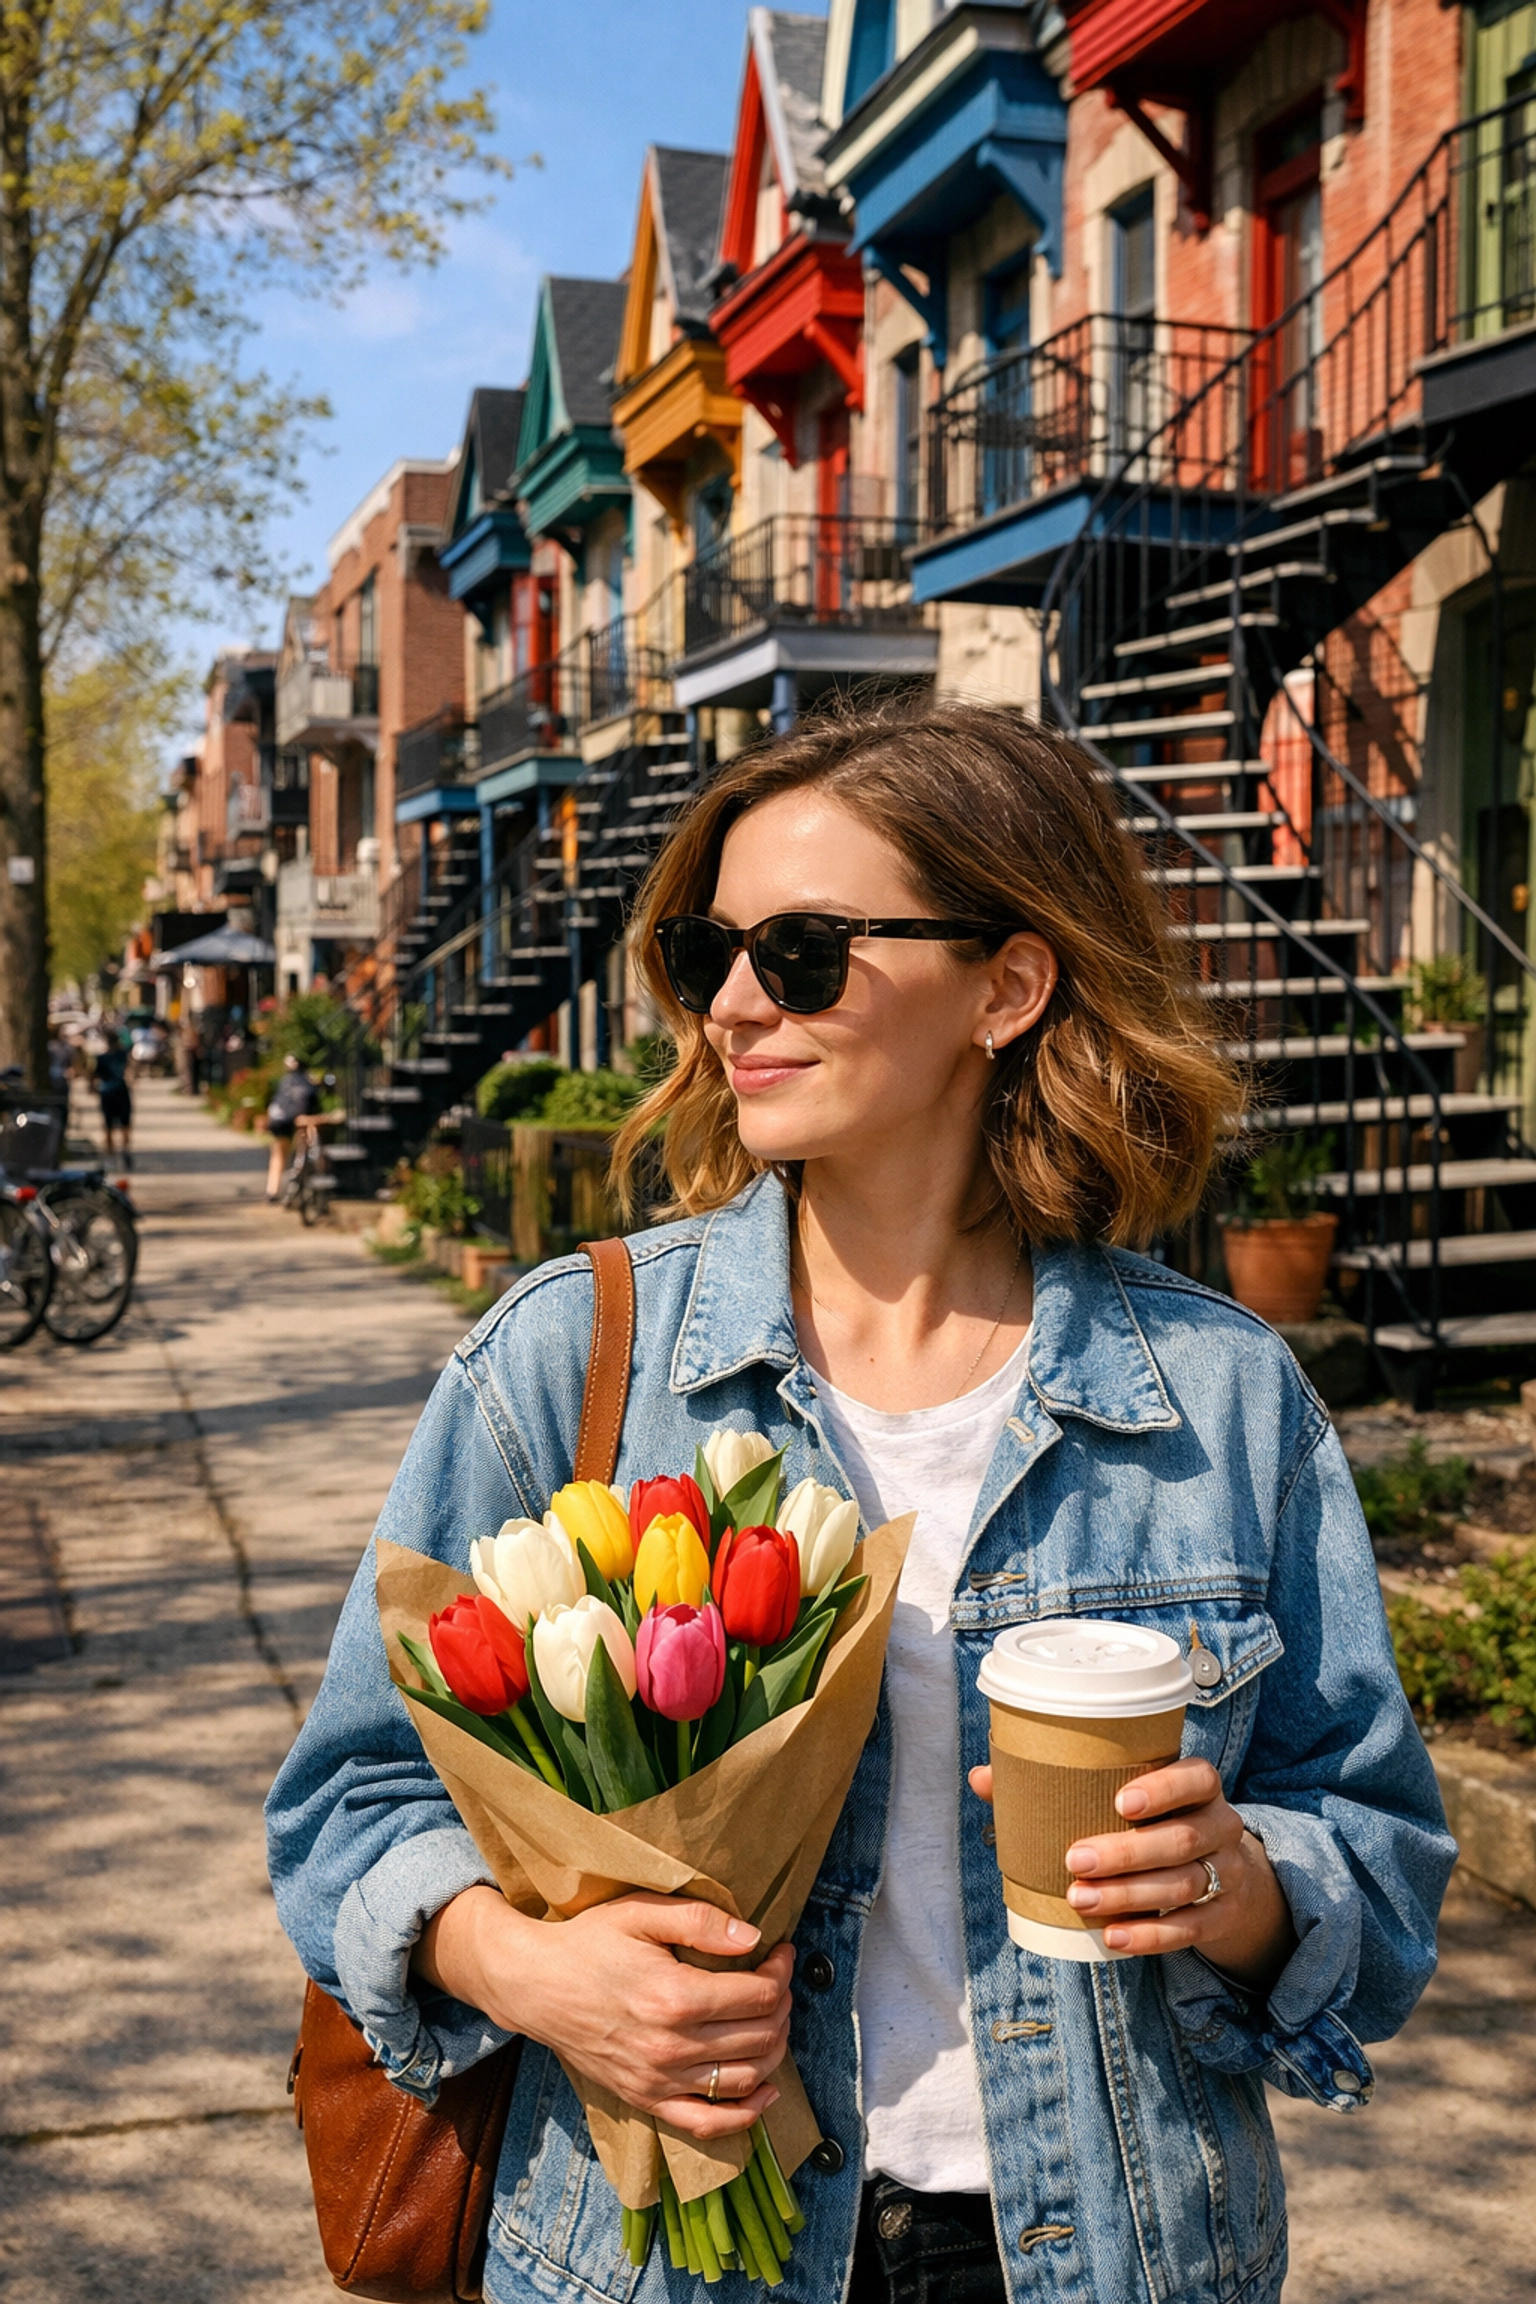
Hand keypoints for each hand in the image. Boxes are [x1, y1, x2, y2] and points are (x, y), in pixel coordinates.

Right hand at [416, 1887, 793, 2139]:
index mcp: (675, 1996)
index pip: (759, 1995)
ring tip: (772, 2020)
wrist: (535, 1984)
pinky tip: (765, 2092)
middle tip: (778, 1982)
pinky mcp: (646, 2099)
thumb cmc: (588, 1943)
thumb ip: (701, 1921)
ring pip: (744, 2079)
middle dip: (782, 2007)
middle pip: (759, 2036)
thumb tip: (755, 1936)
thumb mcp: (641, 1913)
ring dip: (774, 2051)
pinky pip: (706, 2123)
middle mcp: (670, 2046)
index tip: (781, 1951)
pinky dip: (745, 2116)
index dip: (781, 1972)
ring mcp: (658, 2080)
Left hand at [968, 1758, 1295, 1987]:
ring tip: (1080, 1900)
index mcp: (1198, 1785)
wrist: (1220, 1872)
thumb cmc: (1152, 1822)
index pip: (1197, 1777)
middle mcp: (1221, 1824)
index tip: (1120, 1802)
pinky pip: (1192, 1929)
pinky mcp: (1222, 1916)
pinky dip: (1152, 1936)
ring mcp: (1227, 1872)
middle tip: (1075, 1861)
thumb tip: (983, 1777)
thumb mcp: (1123, 1796)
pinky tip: (1113, 1936)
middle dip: (1127, 1853)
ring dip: (1129, 1895)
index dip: (1164, 1789)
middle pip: (1182, 1839)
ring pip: (1184, 1885)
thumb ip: (1056, 1784)